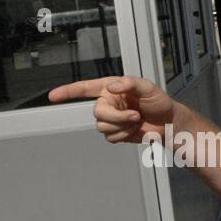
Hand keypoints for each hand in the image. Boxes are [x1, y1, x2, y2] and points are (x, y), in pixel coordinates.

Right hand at [48, 75, 176, 143]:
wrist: (167, 123)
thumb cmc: (159, 102)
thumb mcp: (148, 87)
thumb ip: (129, 83)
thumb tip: (112, 87)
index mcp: (111, 88)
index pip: (85, 88)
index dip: (68, 92)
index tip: (53, 96)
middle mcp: (108, 103)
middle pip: (97, 113)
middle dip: (117, 116)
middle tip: (135, 116)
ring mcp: (111, 119)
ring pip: (103, 127)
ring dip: (122, 126)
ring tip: (136, 121)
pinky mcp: (115, 133)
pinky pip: (110, 137)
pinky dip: (123, 135)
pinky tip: (133, 130)